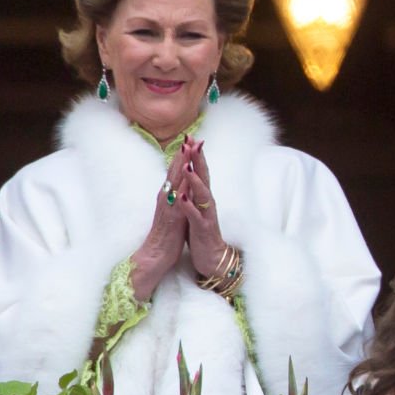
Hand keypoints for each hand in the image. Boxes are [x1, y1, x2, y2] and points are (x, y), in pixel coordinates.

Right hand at [130, 143, 191, 300]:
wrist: (154, 256)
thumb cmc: (166, 234)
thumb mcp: (173, 211)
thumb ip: (176, 197)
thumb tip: (182, 185)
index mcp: (168, 196)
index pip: (176, 172)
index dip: (184, 156)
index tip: (191, 140)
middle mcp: (166, 198)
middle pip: (175, 172)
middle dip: (183, 154)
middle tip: (190, 136)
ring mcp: (168, 207)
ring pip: (174, 182)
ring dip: (182, 166)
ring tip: (188, 149)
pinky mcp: (171, 218)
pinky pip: (177, 200)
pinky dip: (182, 188)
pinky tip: (187, 178)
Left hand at [177, 136, 228, 277]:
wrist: (212, 257)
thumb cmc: (201, 231)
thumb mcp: (196, 207)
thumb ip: (193, 191)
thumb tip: (188, 172)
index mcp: (202, 197)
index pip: (200, 171)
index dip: (195, 155)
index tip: (190, 137)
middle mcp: (206, 202)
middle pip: (203, 177)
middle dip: (197, 160)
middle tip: (193, 143)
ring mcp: (206, 215)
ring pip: (202, 195)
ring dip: (195, 181)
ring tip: (188, 168)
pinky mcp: (202, 229)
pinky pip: (195, 216)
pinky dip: (189, 207)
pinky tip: (182, 199)